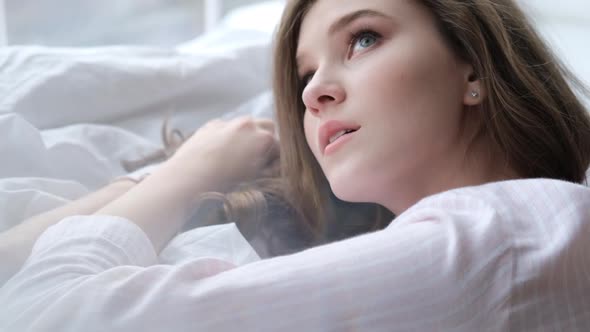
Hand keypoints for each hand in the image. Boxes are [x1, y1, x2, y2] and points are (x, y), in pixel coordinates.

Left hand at [164, 116, 278, 192]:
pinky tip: (220, 152)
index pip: (280, 146)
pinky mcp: (212, 124)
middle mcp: (248, 125)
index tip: (269, 171)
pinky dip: (229, 135)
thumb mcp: (253, 178)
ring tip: (238, 156)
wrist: (188, 179)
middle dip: (266, 140)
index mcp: (263, 139)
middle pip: (268, 126)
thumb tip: (270, 166)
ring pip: (247, 124)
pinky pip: (227, 126)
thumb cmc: (223, 184)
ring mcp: (229, 122)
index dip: (277, 160)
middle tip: (258, 159)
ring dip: (248, 135)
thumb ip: (266, 168)